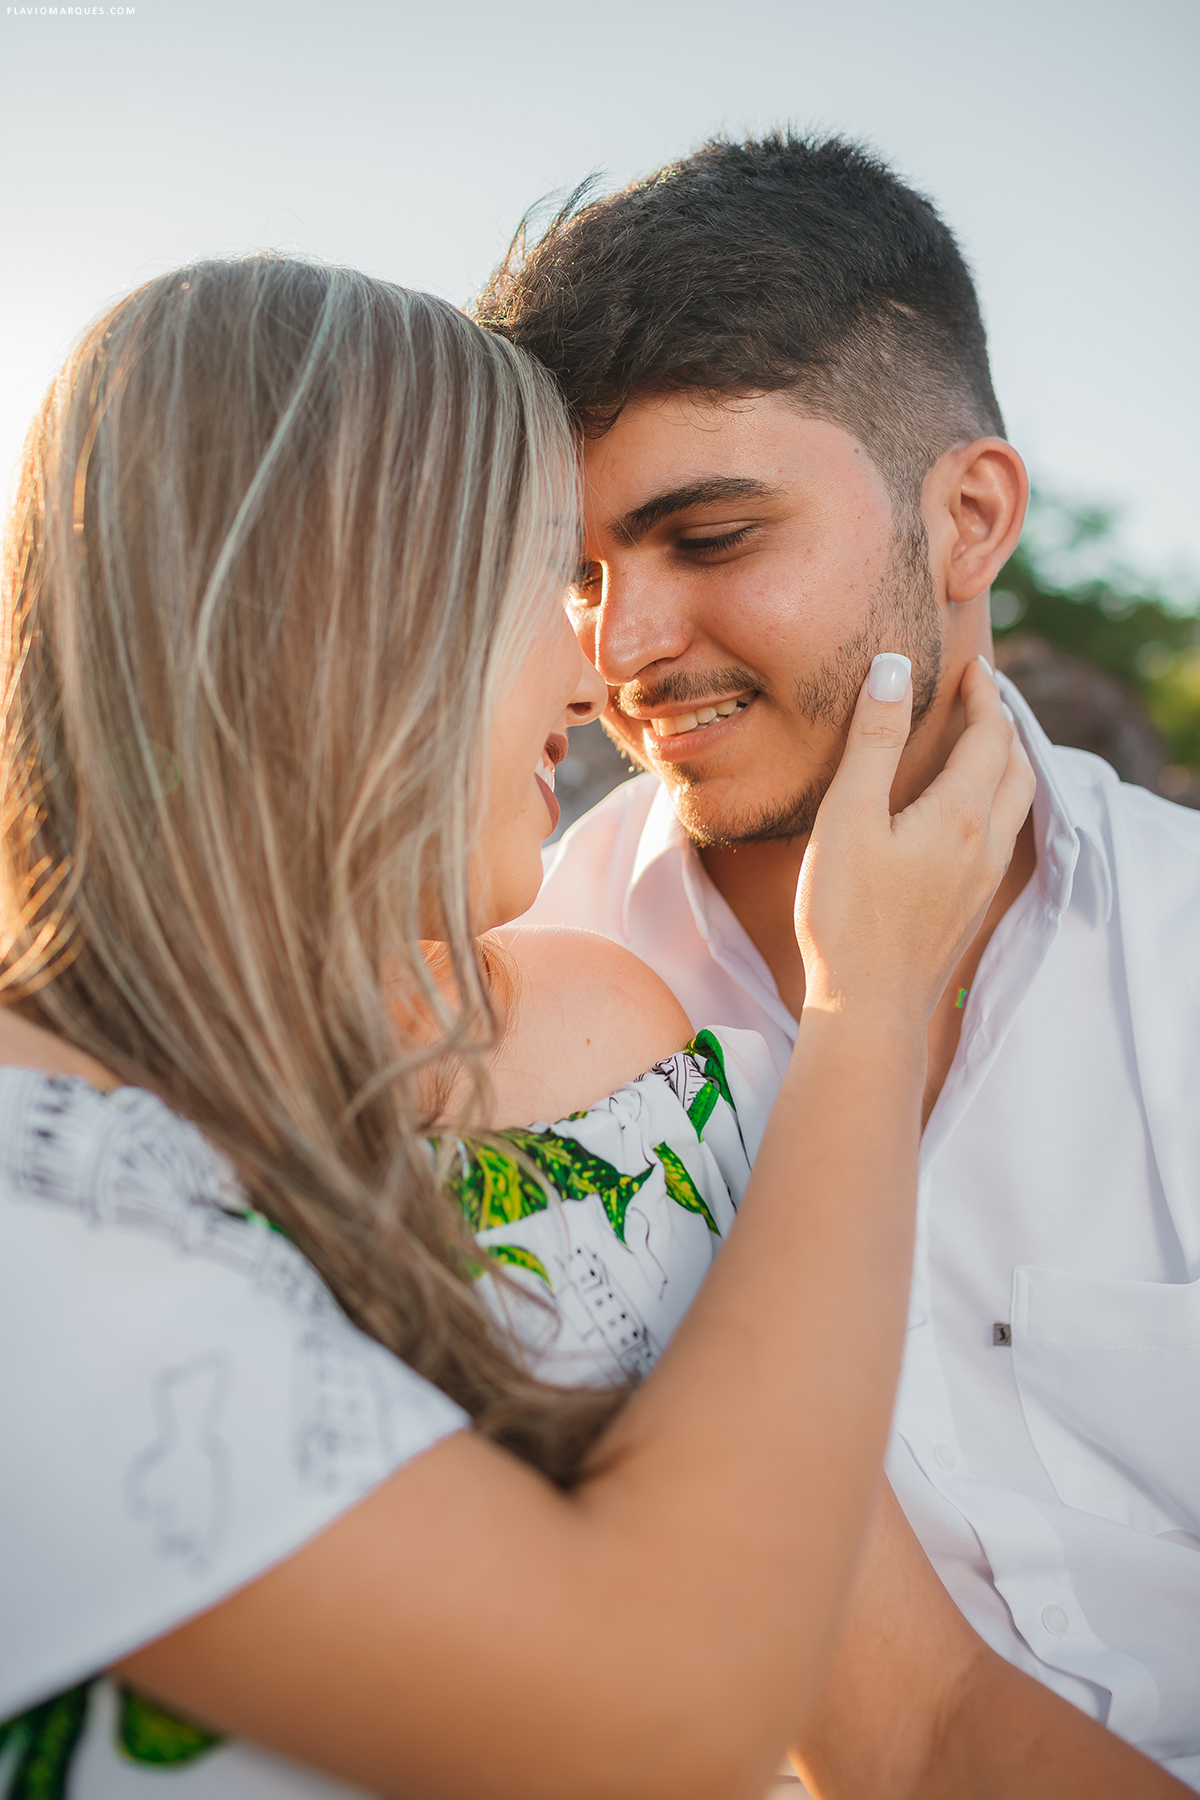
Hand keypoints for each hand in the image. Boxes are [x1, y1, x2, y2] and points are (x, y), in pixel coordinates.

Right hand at [795, 654, 1033, 1023]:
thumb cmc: (848, 913)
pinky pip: (998, 837)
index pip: (991, 733)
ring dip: (1004, 764)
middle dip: (1002, 724)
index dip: (984, 693)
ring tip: (978, 745)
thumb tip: (893, 668)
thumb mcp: (849, 815)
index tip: (973, 666)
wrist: (869, 1008)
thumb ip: (873, 740)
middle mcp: (987, 843)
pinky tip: (962, 814)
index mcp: (964, 812)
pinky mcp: (968, 908)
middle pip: (1016, 766)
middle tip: (979, 697)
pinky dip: (992, 803)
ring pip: (1014, 805)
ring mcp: (982, 880)